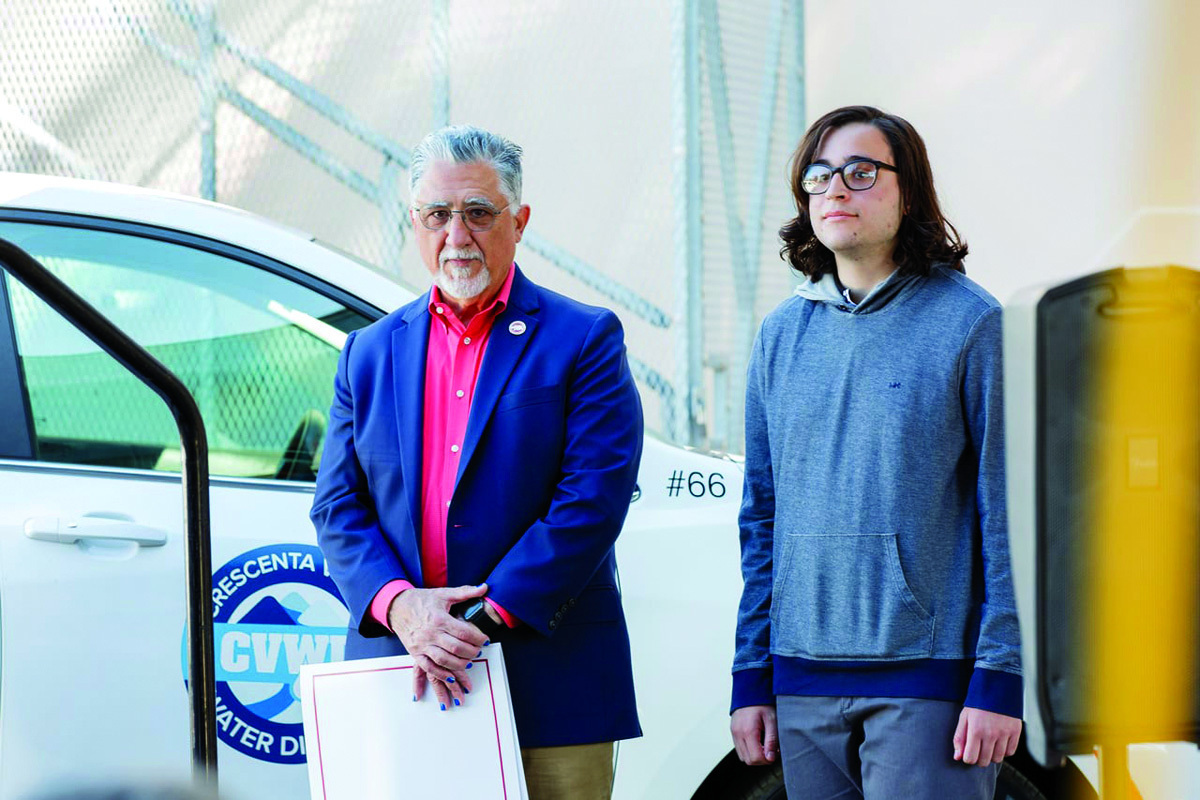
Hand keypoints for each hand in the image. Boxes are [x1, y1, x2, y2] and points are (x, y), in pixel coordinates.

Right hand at [388, 583, 489, 706]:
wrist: (397, 606)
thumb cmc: (421, 600)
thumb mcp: (444, 593)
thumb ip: (465, 592)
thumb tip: (484, 588)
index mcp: (439, 619)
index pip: (464, 632)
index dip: (478, 638)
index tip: (486, 640)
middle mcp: (431, 633)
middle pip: (456, 648)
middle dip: (472, 652)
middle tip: (479, 651)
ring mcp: (422, 645)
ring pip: (444, 660)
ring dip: (459, 664)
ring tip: (469, 662)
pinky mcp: (415, 652)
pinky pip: (428, 667)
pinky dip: (441, 674)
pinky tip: (451, 676)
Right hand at [731, 705, 778, 765]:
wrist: (750, 690)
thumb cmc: (762, 704)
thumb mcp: (772, 720)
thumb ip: (772, 740)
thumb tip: (770, 758)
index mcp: (748, 731)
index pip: (755, 758)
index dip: (767, 760)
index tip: (775, 753)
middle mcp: (738, 734)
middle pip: (748, 760)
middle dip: (761, 759)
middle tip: (771, 750)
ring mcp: (734, 733)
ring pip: (743, 756)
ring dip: (754, 756)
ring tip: (764, 745)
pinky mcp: (733, 732)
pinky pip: (739, 749)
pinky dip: (748, 750)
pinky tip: (756, 741)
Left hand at [953, 707, 1021, 765]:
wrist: (997, 688)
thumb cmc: (978, 704)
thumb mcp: (964, 718)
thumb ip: (959, 738)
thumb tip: (957, 757)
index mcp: (975, 730)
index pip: (970, 758)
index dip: (968, 757)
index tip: (968, 752)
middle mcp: (991, 734)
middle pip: (984, 761)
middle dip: (979, 759)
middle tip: (978, 749)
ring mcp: (1004, 734)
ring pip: (998, 759)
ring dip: (991, 755)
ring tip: (988, 745)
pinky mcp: (1015, 732)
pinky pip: (1010, 752)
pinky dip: (1004, 751)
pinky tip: (999, 742)